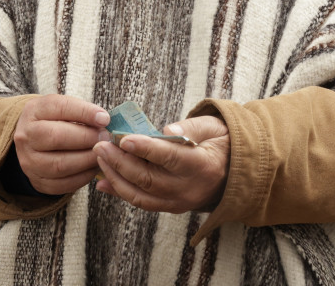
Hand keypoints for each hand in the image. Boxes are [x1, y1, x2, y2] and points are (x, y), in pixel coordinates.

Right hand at [13, 94, 110, 194]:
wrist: (33, 143)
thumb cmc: (54, 122)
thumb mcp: (63, 109)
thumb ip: (81, 112)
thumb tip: (104, 121)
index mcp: (33, 111)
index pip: (59, 108)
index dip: (84, 112)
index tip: (105, 118)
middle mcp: (26, 136)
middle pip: (57, 137)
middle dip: (87, 138)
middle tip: (105, 138)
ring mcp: (29, 161)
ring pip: (60, 164)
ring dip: (87, 159)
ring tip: (102, 153)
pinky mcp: (38, 181)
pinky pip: (63, 184)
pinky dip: (83, 176)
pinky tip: (94, 167)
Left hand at [94, 115, 229, 213]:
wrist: (236, 173)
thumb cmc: (221, 143)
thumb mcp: (213, 128)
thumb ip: (190, 128)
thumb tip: (166, 130)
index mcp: (202, 165)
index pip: (169, 157)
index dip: (145, 148)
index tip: (123, 138)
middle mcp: (189, 189)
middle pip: (148, 178)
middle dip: (120, 162)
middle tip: (101, 145)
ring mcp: (179, 202)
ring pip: (141, 195)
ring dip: (116, 177)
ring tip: (99, 158)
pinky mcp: (171, 207)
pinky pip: (142, 202)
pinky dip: (120, 192)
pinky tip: (103, 181)